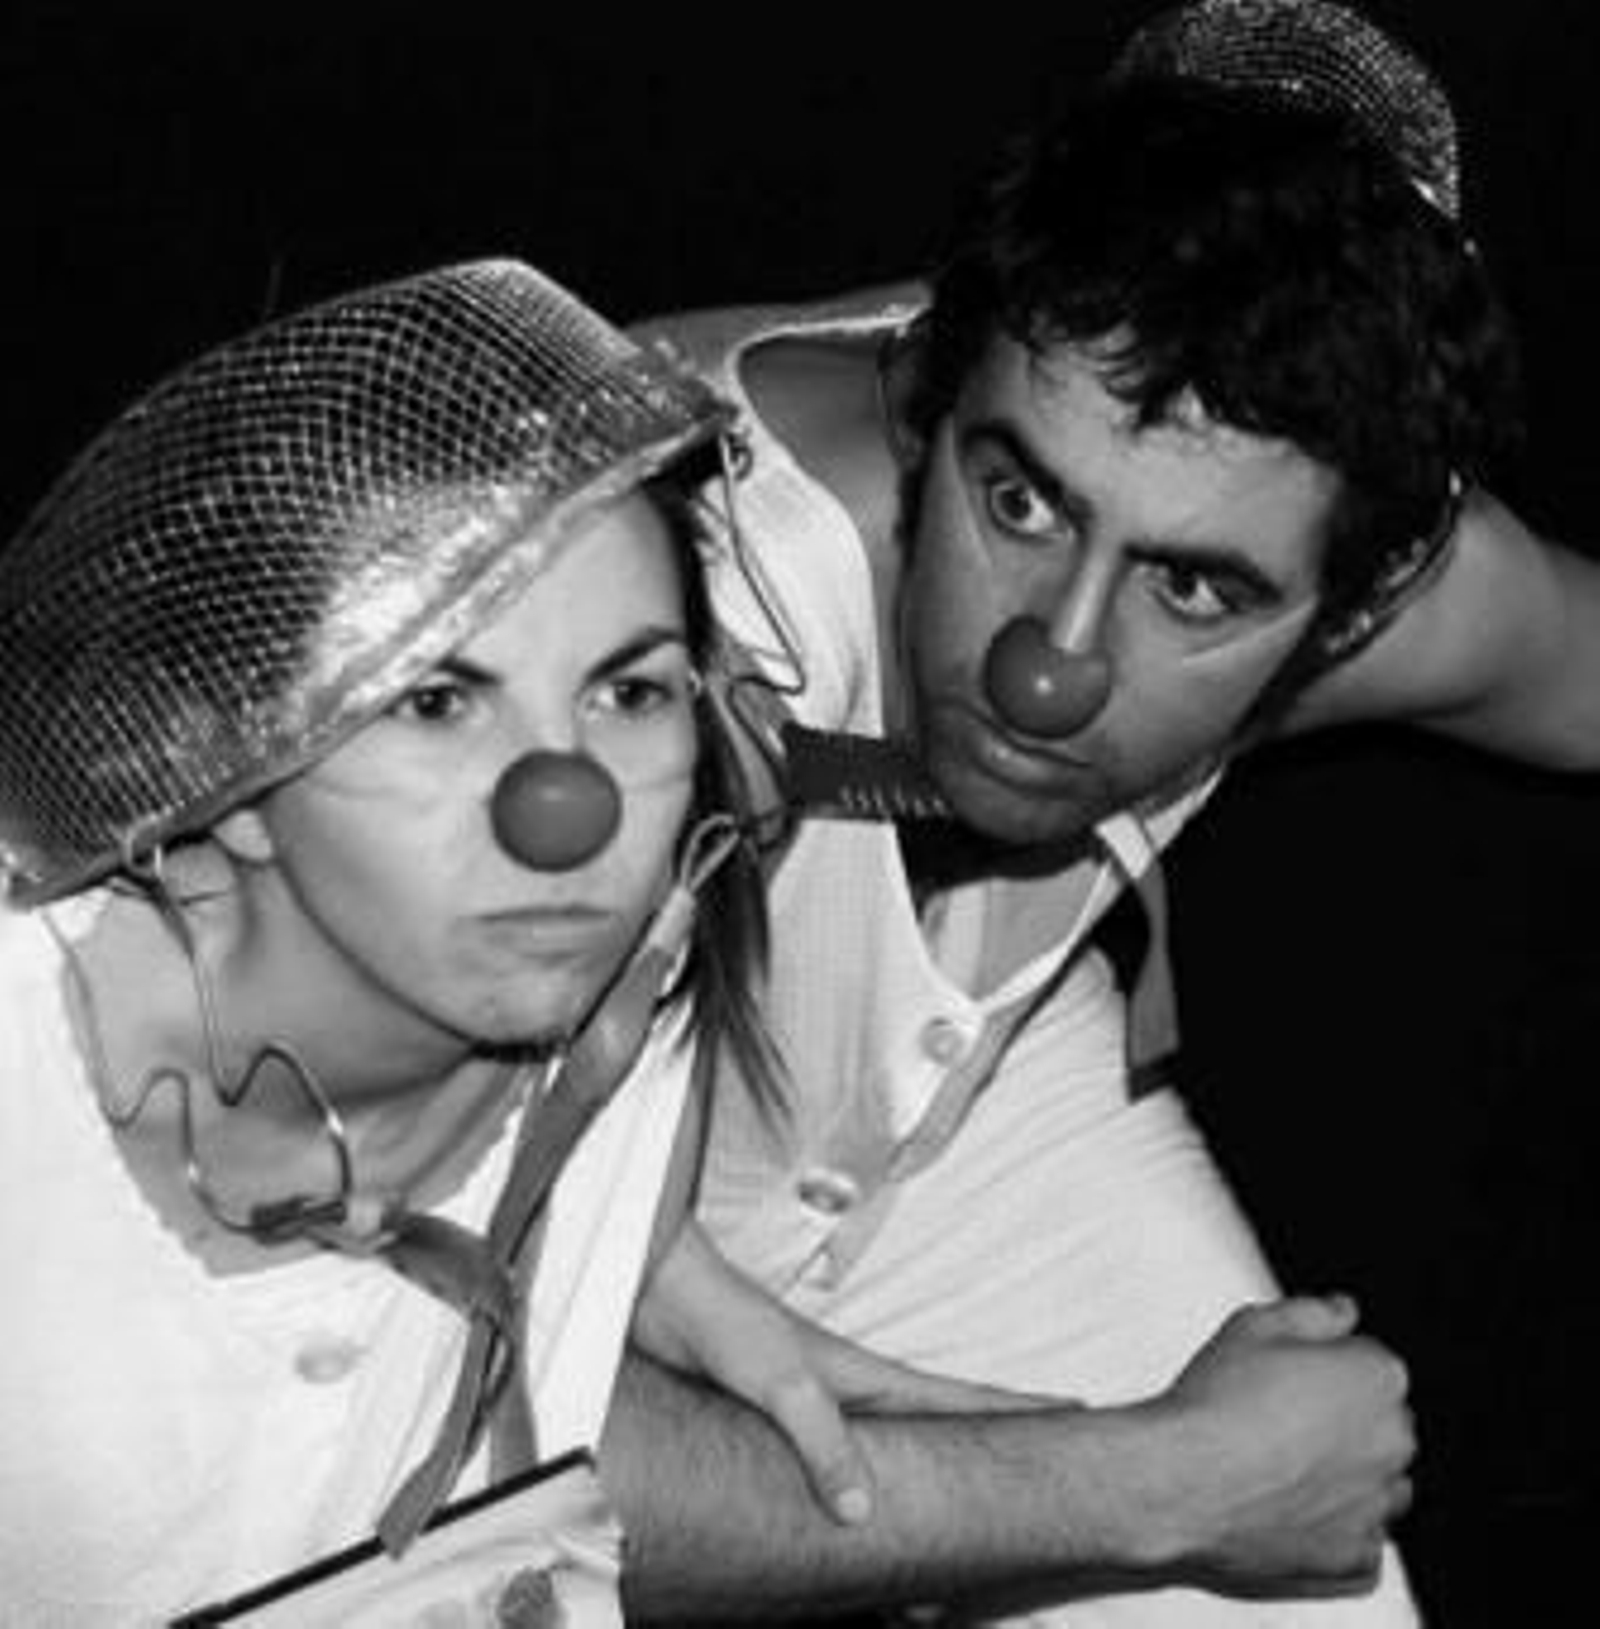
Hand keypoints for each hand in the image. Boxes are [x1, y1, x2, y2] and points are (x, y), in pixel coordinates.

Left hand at [632, 1221, 1051, 1524]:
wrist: (658, 1291)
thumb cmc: (718, 1321)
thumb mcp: (778, 1380)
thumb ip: (822, 1438)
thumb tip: (865, 1511)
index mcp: (862, 1375)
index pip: (955, 1399)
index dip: (1015, 1410)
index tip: (1076, 1414)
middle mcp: (848, 1391)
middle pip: (938, 1428)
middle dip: (991, 1450)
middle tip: (1045, 1472)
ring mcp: (816, 1404)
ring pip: (893, 1449)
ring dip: (935, 1474)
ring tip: (972, 1504)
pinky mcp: (777, 1418)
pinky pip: (840, 1460)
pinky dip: (868, 1484)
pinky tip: (864, 1506)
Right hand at [1149, 1295, 1414, 1594]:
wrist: (1184, 1481)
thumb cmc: (1216, 1404)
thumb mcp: (1254, 1325)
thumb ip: (1312, 1312)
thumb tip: (1343, 1311)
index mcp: (1376, 1378)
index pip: (1373, 1364)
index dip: (1328, 1367)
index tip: (1294, 1375)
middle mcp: (1391, 1441)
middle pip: (1381, 1423)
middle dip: (1344, 1419)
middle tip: (1281, 1416)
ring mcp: (1376, 1502)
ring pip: (1379, 1482)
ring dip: (1348, 1473)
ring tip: (1284, 1463)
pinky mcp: (1354, 1554)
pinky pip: (1363, 1539)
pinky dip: (1337, 1526)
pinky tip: (1293, 1505)